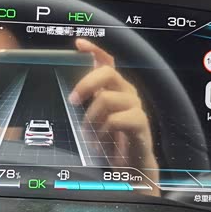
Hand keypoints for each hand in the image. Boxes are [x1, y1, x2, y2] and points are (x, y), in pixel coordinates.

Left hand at [70, 39, 159, 193]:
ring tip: (89, 134)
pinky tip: (101, 142)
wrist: (132, 167)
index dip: (95, 50)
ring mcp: (135, 106)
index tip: (79, 44)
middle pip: (107, 73)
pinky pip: (116, 120)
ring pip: (107, 99)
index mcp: (115, 88)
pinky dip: (103, 132)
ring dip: (91, 118)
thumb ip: (89, 100)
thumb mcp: (96, 117)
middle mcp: (127, 92)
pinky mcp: (140, 123)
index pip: (107, 61)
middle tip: (73, 101)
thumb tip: (70, 88)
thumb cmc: (111, 140)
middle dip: (86, 84)